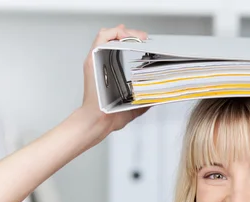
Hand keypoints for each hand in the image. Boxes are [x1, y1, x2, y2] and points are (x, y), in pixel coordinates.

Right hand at [81, 24, 148, 139]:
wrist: (99, 121)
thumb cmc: (111, 115)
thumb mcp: (134, 103)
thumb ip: (144, 97)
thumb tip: (158, 94)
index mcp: (109, 70)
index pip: (118, 47)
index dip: (131, 41)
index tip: (145, 43)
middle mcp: (101, 62)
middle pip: (113, 38)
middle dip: (131, 34)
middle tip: (144, 38)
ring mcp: (96, 60)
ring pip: (107, 34)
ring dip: (124, 31)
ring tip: (138, 36)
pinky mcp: (92, 59)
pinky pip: (101, 37)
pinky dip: (113, 32)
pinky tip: (125, 35)